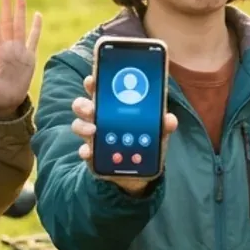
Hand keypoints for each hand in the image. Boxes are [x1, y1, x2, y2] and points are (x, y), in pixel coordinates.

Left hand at [0, 0, 42, 117]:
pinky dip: (36, 28)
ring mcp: (20, 50)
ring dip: (21, 11)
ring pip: (21, 26)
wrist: (7, 101)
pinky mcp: (29, 57)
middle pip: (8, 21)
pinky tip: (37, 15)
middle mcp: (8, 47)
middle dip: (7, 4)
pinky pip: (34, 39)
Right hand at [71, 74, 177, 194]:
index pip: (99, 89)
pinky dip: (85, 150)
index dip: (93, 82)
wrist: (137, 170)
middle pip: (83, 105)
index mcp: (112, 106)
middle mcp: (98, 118)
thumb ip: (162, 125)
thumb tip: (169, 119)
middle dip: (83, 104)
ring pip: (79, 125)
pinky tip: (89, 152)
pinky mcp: (91, 153)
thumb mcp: (156, 132)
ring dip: (83, 126)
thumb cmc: (144, 142)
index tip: (92, 79)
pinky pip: (83, 150)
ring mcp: (92, 135)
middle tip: (91, 108)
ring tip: (93, 131)